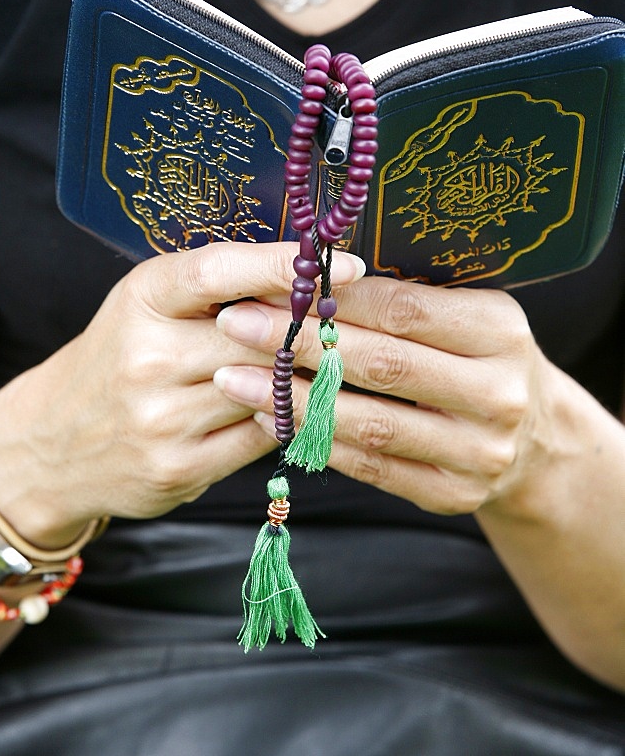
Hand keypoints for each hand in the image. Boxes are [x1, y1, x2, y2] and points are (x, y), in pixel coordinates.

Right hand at [0, 243, 365, 545]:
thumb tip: (307, 274)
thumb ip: (215, 290)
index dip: (283, 264)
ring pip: (268, 390)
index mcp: (141, 299)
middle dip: (309, 329)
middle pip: (258, 336)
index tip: (345, 262)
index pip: (217, 271)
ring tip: (324, 364)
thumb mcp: (147, 305)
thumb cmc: (116, 357)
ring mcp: (161, 418)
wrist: (51, 440)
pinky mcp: (177, 467)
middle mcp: (146, 357)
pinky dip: (282, 419)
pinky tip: (284, 405)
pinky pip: (261, 437)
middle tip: (351, 321)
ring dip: (302, 378)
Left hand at [214, 274, 551, 515]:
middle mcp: (497, 393)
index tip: (273, 285)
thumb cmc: (477, 358)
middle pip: (383, 364)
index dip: (335, 299)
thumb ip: (401, 300)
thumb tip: (306, 275)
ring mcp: (478, 452)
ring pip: (371, 423)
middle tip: (236, 325)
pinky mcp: (452, 495)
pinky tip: (273, 417)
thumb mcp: (463, 316)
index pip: (404, 309)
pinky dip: (317, 441)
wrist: (534, 440)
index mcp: (500, 331)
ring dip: (295, 399)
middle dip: (300, 342)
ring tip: (237, 377)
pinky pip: (372, 467)